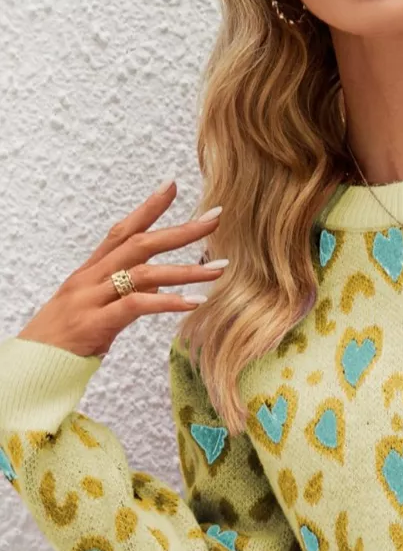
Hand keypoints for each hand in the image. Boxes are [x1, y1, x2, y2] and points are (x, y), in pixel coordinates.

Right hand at [17, 183, 226, 358]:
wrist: (35, 364)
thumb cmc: (66, 339)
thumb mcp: (98, 311)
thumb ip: (127, 294)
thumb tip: (160, 284)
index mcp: (91, 271)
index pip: (122, 231)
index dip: (147, 208)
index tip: (172, 185)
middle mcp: (91, 277)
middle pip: (140, 244)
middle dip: (180, 231)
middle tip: (215, 219)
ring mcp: (92, 298)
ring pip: (145, 273)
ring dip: (186, 270)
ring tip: (220, 269)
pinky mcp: (97, 323)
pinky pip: (137, 305)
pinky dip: (169, 302)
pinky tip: (196, 302)